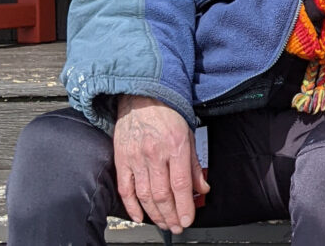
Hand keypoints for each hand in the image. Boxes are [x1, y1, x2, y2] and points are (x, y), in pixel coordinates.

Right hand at [113, 95, 209, 232]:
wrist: (142, 96)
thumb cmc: (167, 113)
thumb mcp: (189, 135)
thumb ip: (194, 165)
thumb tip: (202, 188)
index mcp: (176, 146)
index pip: (181, 184)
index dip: (185, 206)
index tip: (188, 219)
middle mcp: (155, 154)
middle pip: (162, 194)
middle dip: (171, 215)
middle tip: (177, 226)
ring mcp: (136, 158)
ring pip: (145, 195)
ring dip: (155, 214)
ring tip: (164, 224)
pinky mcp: (122, 159)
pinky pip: (125, 188)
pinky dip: (131, 206)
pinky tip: (140, 216)